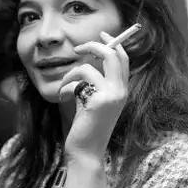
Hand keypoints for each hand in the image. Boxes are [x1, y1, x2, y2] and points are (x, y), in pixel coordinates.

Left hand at [60, 30, 129, 162]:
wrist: (86, 151)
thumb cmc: (86, 127)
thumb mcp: (91, 101)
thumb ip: (93, 83)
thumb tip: (85, 61)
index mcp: (122, 90)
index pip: (123, 59)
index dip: (112, 43)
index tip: (100, 35)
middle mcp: (121, 91)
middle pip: (113, 54)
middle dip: (94, 45)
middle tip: (77, 47)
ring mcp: (112, 96)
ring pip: (89, 67)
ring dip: (71, 73)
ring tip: (64, 85)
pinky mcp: (98, 101)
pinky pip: (78, 81)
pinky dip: (66, 86)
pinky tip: (63, 97)